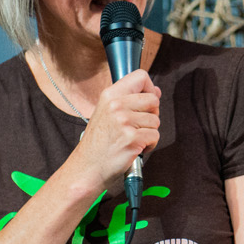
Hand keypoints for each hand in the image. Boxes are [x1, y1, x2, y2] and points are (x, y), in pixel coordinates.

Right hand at [72, 69, 160, 193]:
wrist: (87, 167)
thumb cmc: (99, 142)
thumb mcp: (107, 113)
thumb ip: (130, 99)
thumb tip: (156, 91)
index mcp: (110, 95)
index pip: (140, 76)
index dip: (149, 89)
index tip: (145, 102)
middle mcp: (116, 105)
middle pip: (153, 99)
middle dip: (151, 114)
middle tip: (137, 126)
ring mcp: (124, 121)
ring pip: (156, 120)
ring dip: (149, 133)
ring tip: (131, 139)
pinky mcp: (132, 138)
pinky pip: (155, 136)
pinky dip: (149, 145)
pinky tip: (134, 148)